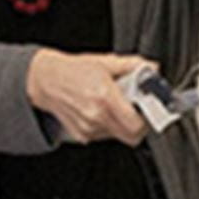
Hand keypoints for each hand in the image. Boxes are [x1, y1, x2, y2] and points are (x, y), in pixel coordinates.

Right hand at [26, 49, 155, 145]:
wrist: (46, 80)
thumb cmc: (73, 71)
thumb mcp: (105, 62)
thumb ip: (132, 66)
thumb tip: (152, 69)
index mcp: (105, 96)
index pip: (137, 123)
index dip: (147, 117)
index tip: (148, 108)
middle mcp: (96, 115)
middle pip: (132, 136)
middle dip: (138, 125)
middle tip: (136, 110)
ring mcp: (89, 128)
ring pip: (119, 136)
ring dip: (122, 124)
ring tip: (114, 106)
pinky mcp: (83, 135)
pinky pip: (105, 135)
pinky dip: (109, 126)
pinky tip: (101, 111)